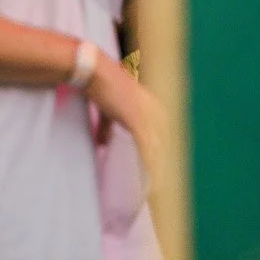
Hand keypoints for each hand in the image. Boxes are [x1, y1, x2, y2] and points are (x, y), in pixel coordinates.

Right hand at [86, 51, 163, 180]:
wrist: (93, 70)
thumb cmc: (100, 86)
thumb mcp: (108, 110)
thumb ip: (108, 127)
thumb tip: (103, 145)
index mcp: (151, 106)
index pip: (163, 137)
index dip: (162, 156)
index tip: (159, 173)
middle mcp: (154, 110)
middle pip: (165, 145)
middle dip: (163, 166)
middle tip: (157, 186)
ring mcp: (146, 115)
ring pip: (158, 150)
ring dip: (157, 171)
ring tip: (154, 189)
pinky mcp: (136, 120)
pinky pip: (147, 149)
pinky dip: (149, 166)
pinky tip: (150, 180)